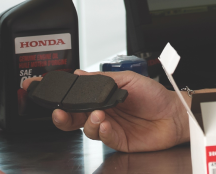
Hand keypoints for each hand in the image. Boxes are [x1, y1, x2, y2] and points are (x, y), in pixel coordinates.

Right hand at [22, 70, 188, 151]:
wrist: (174, 113)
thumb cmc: (154, 94)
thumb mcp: (126, 79)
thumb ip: (100, 79)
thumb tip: (78, 74)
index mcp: (101, 96)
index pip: (75, 96)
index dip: (58, 95)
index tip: (41, 90)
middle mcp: (102, 112)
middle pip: (73, 116)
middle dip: (62, 115)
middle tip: (59, 112)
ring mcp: (109, 127)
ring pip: (85, 128)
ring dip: (88, 122)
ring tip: (98, 114)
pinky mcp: (118, 140)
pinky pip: (103, 137)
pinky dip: (102, 130)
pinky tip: (106, 123)